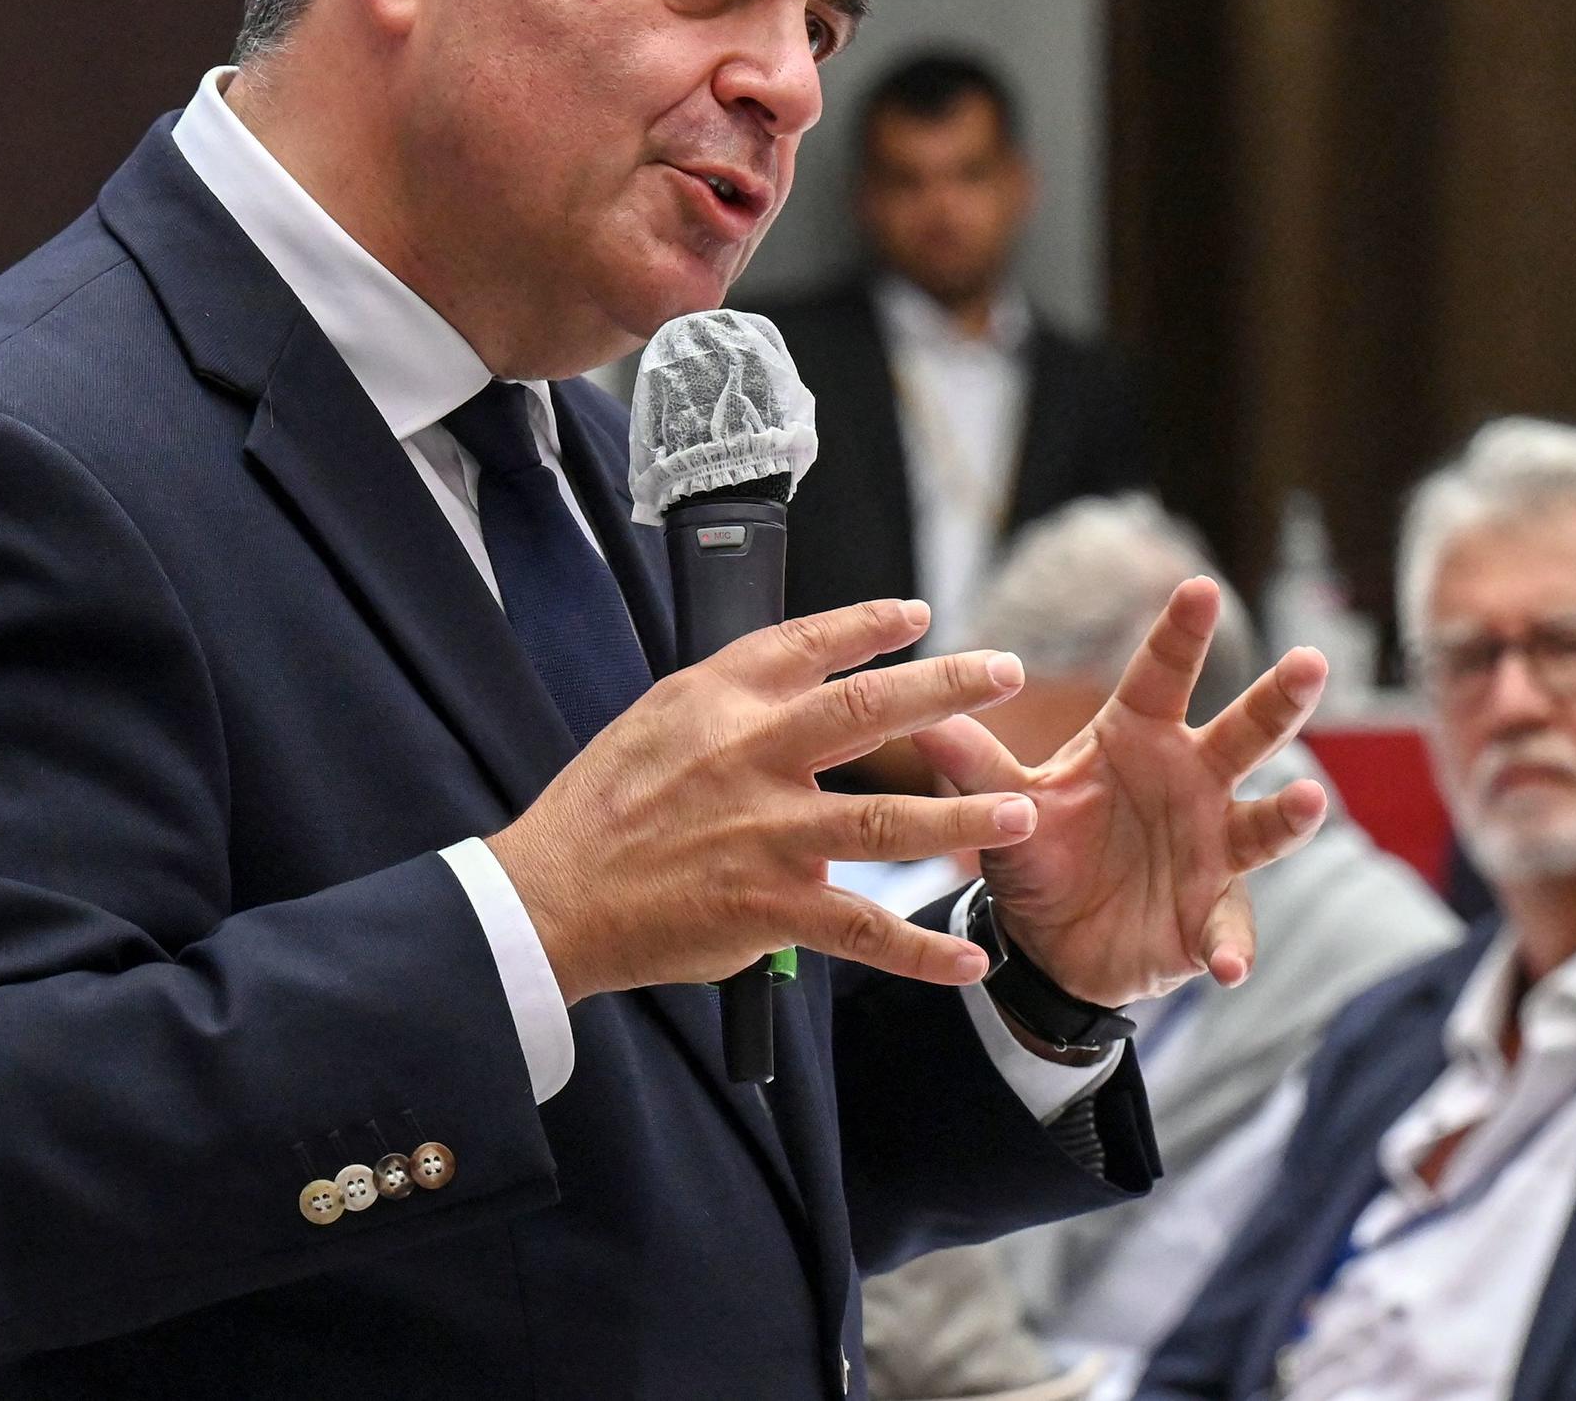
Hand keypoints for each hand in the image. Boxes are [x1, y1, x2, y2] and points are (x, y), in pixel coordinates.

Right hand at [488, 599, 1037, 1004]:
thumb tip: (803, 676)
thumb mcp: (657, 718)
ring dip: (963, 818)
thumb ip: (732, 698)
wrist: (553, 894)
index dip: (870, 624)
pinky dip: (920, 952)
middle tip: (1008, 675)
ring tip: (1022, 813)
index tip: (918, 614)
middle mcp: (752, 756)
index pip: (808, 643)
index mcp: (721, 701)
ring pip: (887, 820)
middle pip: (868, 711)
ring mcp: (768, 833)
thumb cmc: (602, 806)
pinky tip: (967, 961)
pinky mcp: (771, 906)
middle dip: (948, 689)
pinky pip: (863, 929)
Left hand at [910, 578, 1328, 1007]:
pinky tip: (1230, 968)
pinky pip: (1228, 932)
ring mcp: (1212, 848)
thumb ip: (975, 764)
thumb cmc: (1040, 848)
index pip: (1162, 675)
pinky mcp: (1211, 918)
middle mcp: (1191, 781)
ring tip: (1307, 803)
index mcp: (1140, 738)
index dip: (1180, 633)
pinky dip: (1230, 948)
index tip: (1197, 584)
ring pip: (1261, 824)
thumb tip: (922, 720)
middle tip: (1309, 662)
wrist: (1054, 943)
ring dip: (1287, 815)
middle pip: (1243, 733)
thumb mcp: (1007, 803)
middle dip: (1277, 700)